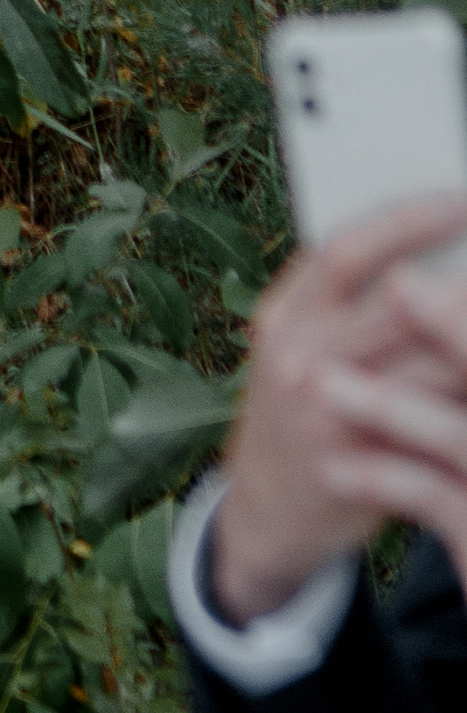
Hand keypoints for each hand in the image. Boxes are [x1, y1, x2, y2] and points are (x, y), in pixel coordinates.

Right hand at [208, 200, 466, 618]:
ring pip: (430, 363)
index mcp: (283, 315)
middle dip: (459, 278)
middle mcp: (300, 357)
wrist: (264, 512)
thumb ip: (342, 303)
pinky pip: (435, 423)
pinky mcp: (361, 467)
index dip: (403, 220)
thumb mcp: (295, 343)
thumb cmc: (295, 409)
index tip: (455, 200)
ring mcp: (330, 413)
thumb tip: (422, 258)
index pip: (342, 250)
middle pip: (396, 301)